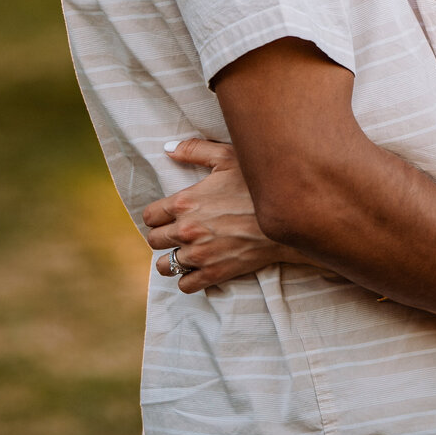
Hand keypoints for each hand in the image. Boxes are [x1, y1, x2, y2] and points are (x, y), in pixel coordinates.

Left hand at [143, 137, 302, 293]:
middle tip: (178, 231)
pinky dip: (188, 278)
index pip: (150, 216)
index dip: (157, 214)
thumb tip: (168, 149)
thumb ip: (194, 150)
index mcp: (184, 203)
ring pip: (165, 266)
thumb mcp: (227, 157)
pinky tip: (198, 267)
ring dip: (172, 259)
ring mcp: (199, 255)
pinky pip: (185, 285)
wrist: (286, 216)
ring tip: (184, 252)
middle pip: (154, 241)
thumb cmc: (257, 185)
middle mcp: (186, 231)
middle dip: (163, 235)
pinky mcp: (214, 274)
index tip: (168, 215)